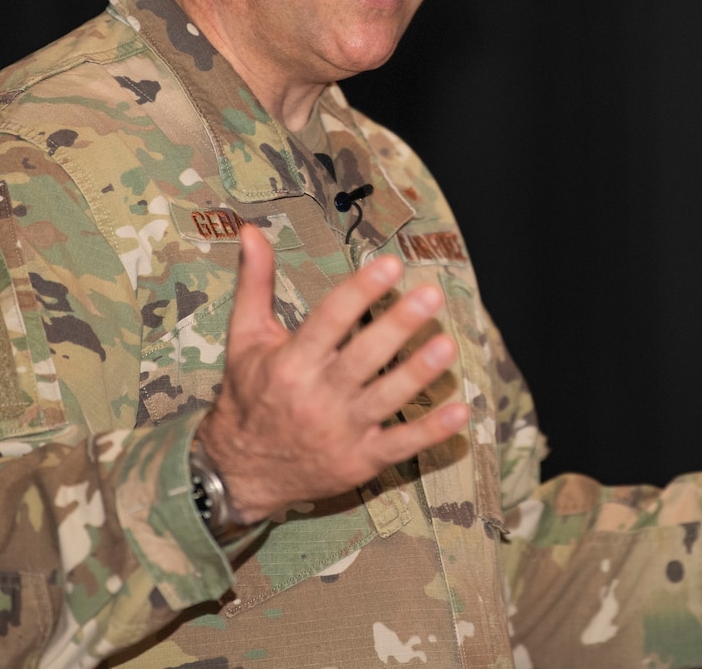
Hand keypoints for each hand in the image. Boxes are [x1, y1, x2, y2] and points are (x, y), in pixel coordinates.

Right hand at [195, 224, 469, 522]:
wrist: (240, 473)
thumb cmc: (249, 395)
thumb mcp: (244, 338)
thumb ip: (254, 283)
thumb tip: (252, 230)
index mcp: (291, 362)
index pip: (330, 320)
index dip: (361, 291)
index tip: (391, 264)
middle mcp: (317, 396)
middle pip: (364, 356)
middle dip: (398, 325)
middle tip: (431, 295)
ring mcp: (341, 431)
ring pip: (387, 398)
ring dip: (419, 372)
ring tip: (448, 344)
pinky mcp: (361, 461)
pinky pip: (401, 445)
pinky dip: (431, 432)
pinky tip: (461, 412)